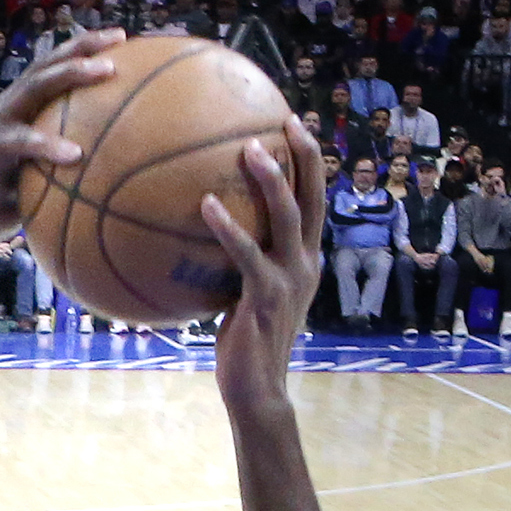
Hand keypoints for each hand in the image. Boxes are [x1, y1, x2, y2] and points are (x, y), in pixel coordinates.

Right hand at [0, 26, 121, 259]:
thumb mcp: (36, 182)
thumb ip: (64, 170)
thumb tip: (113, 176)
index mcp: (18, 112)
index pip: (51, 70)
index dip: (83, 49)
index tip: (122, 37)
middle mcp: (5, 110)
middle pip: (45, 65)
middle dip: (81, 47)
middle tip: (118, 38)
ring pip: (33, 88)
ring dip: (70, 73)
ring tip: (104, 71)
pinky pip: (19, 143)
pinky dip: (46, 145)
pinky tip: (76, 154)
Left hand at [202, 126, 323, 412]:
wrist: (257, 391)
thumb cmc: (242, 347)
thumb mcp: (243, 299)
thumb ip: (234, 267)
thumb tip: (195, 241)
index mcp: (304, 261)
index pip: (314, 202)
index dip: (310, 164)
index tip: (295, 128)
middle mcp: (305, 264)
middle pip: (315, 197)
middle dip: (306, 155)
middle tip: (289, 119)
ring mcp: (290, 279)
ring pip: (289, 217)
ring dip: (272, 180)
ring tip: (250, 149)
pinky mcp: (266, 297)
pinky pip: (247, 253)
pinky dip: (228, 227)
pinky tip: (205, 204)